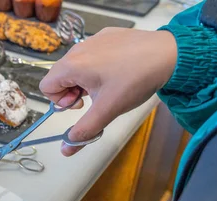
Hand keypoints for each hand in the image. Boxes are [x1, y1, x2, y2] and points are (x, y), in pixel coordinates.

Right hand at [40, 28, 176, 155]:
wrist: (169, 54)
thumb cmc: (135, 80)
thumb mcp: (107, 111)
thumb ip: (83, 131)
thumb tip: (66, 149)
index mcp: (73, 66)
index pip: (47, 87)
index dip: (61, 101)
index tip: (82, 103)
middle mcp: (79, 49)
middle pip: (60, 76)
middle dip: (73, 91)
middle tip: (95, 97)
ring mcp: (93, 39)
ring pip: (77, 65)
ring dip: (86, 79)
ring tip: (109, 85)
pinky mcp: (108, 35)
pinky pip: (93, 53)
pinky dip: (99, 65)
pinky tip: (119, 70)